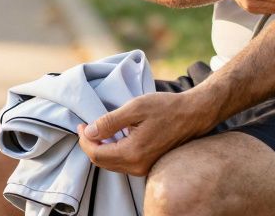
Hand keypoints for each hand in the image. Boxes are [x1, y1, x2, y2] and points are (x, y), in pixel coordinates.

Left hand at [77, 92, 212, 176]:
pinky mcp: (148, 165)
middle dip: (90, 145)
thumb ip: (110, 121)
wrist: (193, 114)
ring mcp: (144, 168)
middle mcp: (137, 166)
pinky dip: (113, 151)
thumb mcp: (135, 108)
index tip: (81, 124)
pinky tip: (113, 136)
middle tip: (86, 126)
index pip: (96, 154)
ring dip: (101, 149)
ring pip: (111, 164)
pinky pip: (122, 163)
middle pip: (102, 162)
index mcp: (133, 152)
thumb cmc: (166, 107)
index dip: (84, 140)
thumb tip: (89, 131)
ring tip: (98, 129)